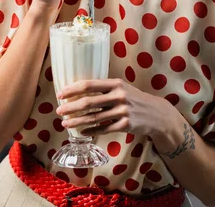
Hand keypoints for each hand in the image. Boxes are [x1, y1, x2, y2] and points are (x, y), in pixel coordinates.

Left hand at [55, 78, 170, 137]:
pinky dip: (90, 131)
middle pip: (88, 102)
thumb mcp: (122, 88)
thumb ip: (104, 89)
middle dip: (70, 107)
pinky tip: (82, 132)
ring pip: (93, 118)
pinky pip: (103, 129)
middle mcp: (119, 96)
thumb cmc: (134, 99)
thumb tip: (79, 91)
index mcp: (116, 83)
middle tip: (58, 111)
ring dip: (76, 121)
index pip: (89, 84)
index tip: (60, 94)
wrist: (156, 113)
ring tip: (65, 123)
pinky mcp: (125, 125)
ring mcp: (122, 111)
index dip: (72, 89)